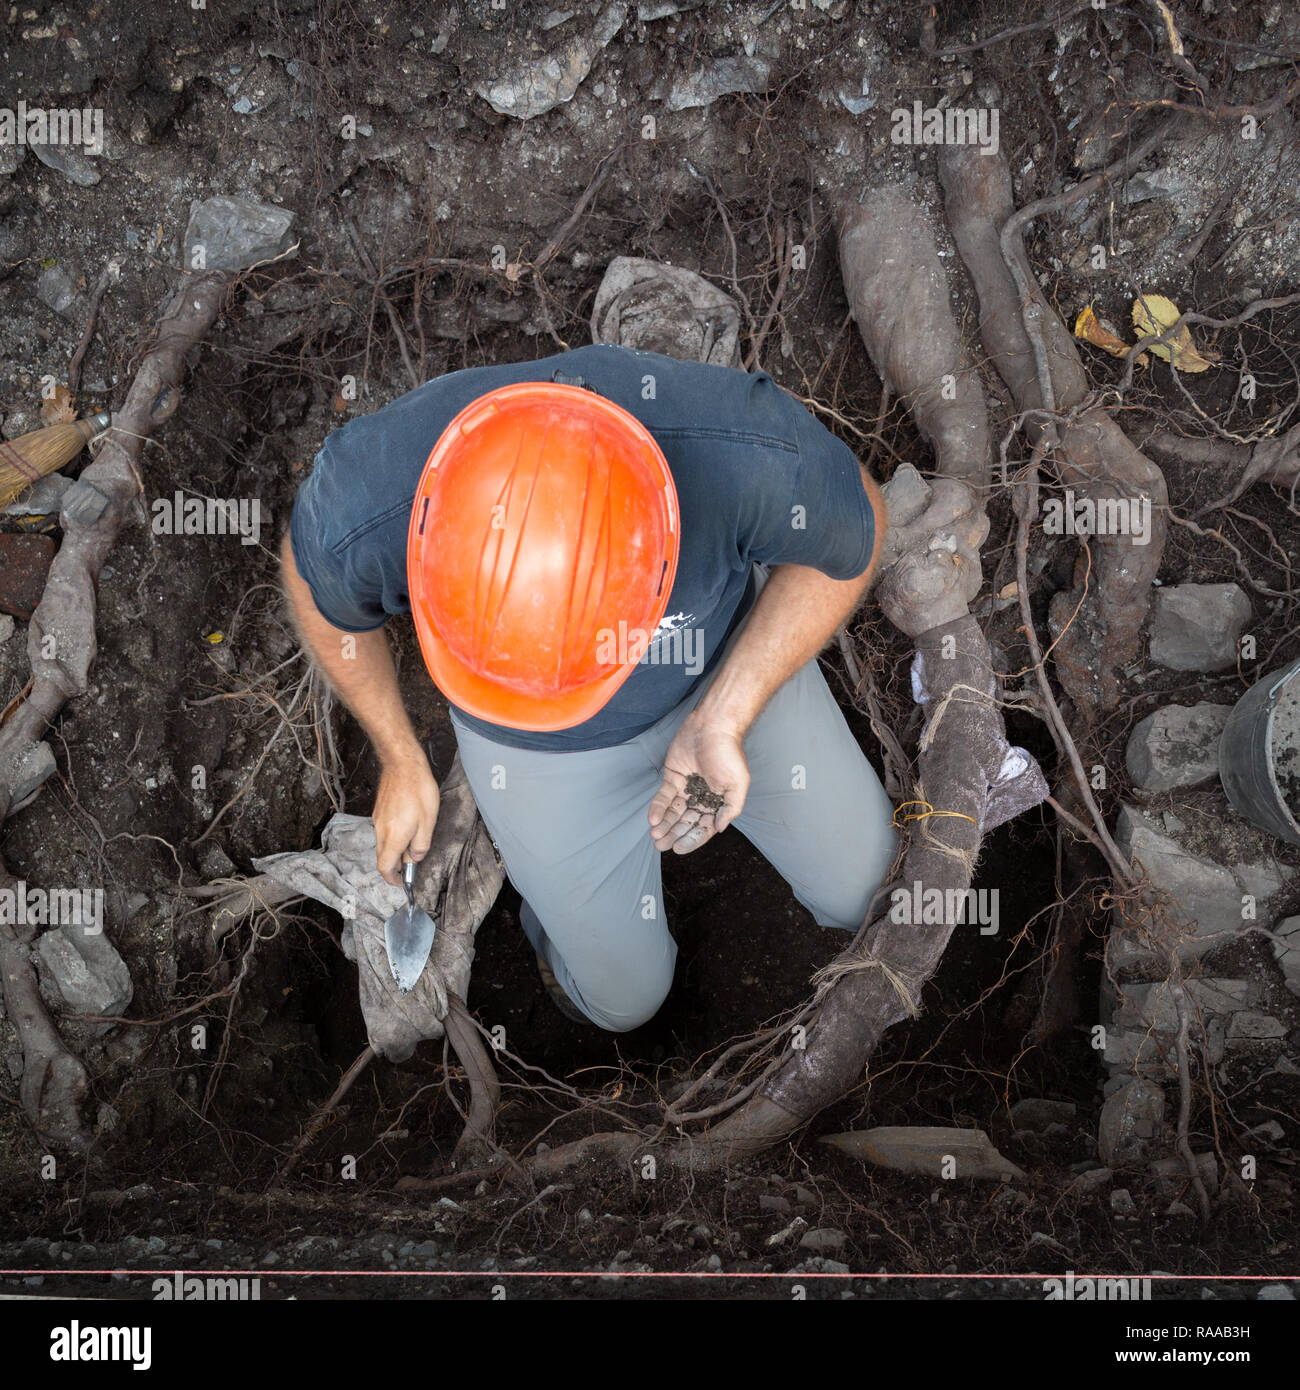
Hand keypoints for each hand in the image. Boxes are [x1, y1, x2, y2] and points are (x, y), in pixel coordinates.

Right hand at [372, 748, 439, 885]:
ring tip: (413, 843)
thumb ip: (421, 845)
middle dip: (395, 866)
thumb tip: (415, 858)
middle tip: (412, 865)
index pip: (385, 867)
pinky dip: (392, 837)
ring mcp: (377, 821)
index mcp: (394, 837)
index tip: (402, 882)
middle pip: (382, 858)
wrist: (402, 764)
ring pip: (382, 844)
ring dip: (395, 850)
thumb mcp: (428, 821)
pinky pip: (383, 832)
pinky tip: (407, 828)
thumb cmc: (418, 790)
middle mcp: (381, 831)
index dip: (393, 879)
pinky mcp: (378, 811)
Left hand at [648, 711, 748, 854]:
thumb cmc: (728, 754)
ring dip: (664, 825)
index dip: (692, 839)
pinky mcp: (672, 777)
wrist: (712, 727)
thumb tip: (720, 828)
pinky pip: (663, 797)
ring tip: (655, 836)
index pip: (703, 827)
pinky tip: (652, 819)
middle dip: (673, 834)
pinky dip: (657, 808)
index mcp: (717, 803)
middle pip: (685, 822)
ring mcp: (685, 788)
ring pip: (673, 812)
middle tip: (661, 845)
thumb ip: (731, 808)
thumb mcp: (738, 784)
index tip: (679, 848)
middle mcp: (701, 798)